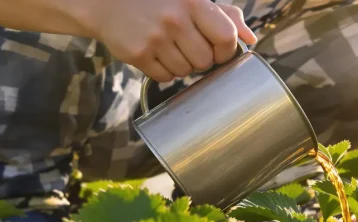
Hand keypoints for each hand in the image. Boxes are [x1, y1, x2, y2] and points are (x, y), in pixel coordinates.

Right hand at [88, 0, 256, 81]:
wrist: (106, 2)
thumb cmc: (159, 2)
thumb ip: (226, 16)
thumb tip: (251, 39)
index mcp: (193, 2)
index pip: (226, 37)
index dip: (226, 50)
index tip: (219, 49)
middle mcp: (174, 20)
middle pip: (205, 61)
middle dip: (200, 59)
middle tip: (187, 46)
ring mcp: (154, 38)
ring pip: (186, 72)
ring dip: (181, 65)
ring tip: (169, 47)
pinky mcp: (137, 54)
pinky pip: (165, 78)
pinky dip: (164, 71)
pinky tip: (155, 54)